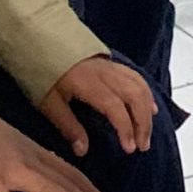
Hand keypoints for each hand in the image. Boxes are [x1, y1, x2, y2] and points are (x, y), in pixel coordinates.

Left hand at [39, 55, 157, 157]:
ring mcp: (111, 67)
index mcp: (89, 84)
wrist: (42, 40)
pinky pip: (137, 77)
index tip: (129, 148)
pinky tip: (150, 107)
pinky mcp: (112, 64)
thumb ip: (67, 126)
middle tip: (143, 146)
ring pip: (140, 86)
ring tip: (147, 133)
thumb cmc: (43, 73)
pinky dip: (147, 93)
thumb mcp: (48, 103)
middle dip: (143, 122)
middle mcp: (106, 74)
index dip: (126, 128)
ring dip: (148, 110)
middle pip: (135, 96)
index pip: (115, 107)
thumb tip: (83, 151)